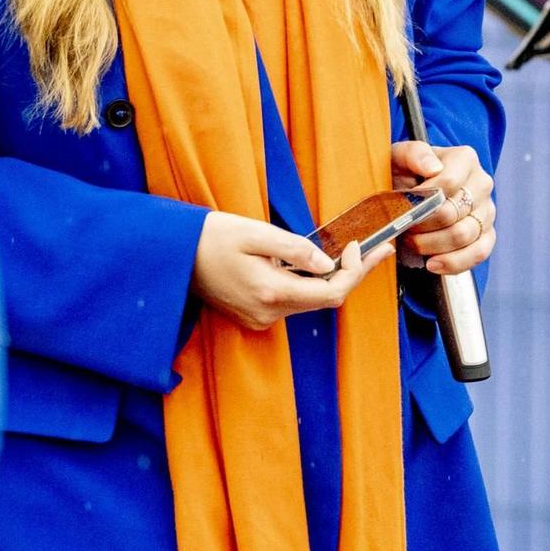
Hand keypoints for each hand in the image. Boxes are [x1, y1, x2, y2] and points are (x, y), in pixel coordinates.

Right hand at [191, 211, 392, 331]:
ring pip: (310, 300)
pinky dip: (309, 282)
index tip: (362, 245)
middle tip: (376, 247)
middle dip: (352, 272)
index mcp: (271, 292)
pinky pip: (292, 300)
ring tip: (351, 250)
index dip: (355, 271)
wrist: (173, 256)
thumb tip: (329, 264)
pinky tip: (316, 262)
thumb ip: (296, 249)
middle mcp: (268, 313)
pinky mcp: (254, 315)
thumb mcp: (255, 233)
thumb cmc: (211, 237)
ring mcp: (260, 318)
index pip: (332, 292)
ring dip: (331, 277)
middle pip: (326, 299)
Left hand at [390, 140, 495, 276]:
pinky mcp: (487, 234)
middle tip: (403, 228)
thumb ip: (414, 154)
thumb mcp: (401, 156)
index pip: (447, 183)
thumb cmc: (407, 172)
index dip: (422, 200)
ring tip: (413, 243)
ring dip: (431, 245)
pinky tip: (433, 263)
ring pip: (463, 235)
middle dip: (422, 226)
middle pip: (452, 213)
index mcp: (465, 159)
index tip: (403, 207)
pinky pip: (478, 253)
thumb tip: (432, 168)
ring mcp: (487, 210)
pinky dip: (454, 263)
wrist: (414, 188)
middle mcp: (481, 183)